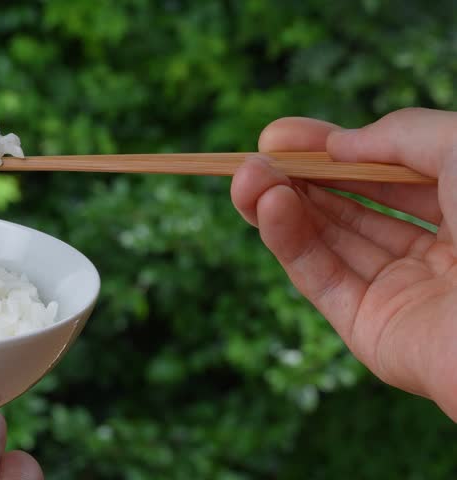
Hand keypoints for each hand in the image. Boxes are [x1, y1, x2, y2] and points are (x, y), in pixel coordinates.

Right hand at [230, 108, 456, 419]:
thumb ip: (399, 134)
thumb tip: (338, 145)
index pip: (386, 175)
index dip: (334, 150)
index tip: (281, 135)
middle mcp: (436, 253)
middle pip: (350, 209)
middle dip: (298, 178)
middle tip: (253, 157)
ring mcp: (402, 293)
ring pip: (328, 241)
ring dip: (280, 205)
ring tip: (245, 176)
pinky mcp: (370, 330)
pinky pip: (321, 277)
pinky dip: (288, 241)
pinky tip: (267, 206)